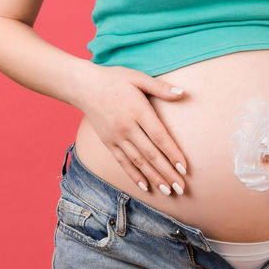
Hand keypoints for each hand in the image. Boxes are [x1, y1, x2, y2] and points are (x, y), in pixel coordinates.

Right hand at [76, 65, 190, 196]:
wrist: (84, 86)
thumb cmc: (115, 79)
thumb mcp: (138, 78)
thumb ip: (160, 88)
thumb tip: (182, 92)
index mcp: (138, 111)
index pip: (159, 137)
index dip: (173, 154)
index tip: (184, 168)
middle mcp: (127, 127)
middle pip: (151, 154)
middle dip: (167, 172)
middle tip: (181, 187)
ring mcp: (116, 137)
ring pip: (138, 161)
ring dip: (153, 177)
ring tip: (167, 191)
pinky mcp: (108, 143)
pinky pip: (122, 162)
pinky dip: (134, 175)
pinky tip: (144, 186)